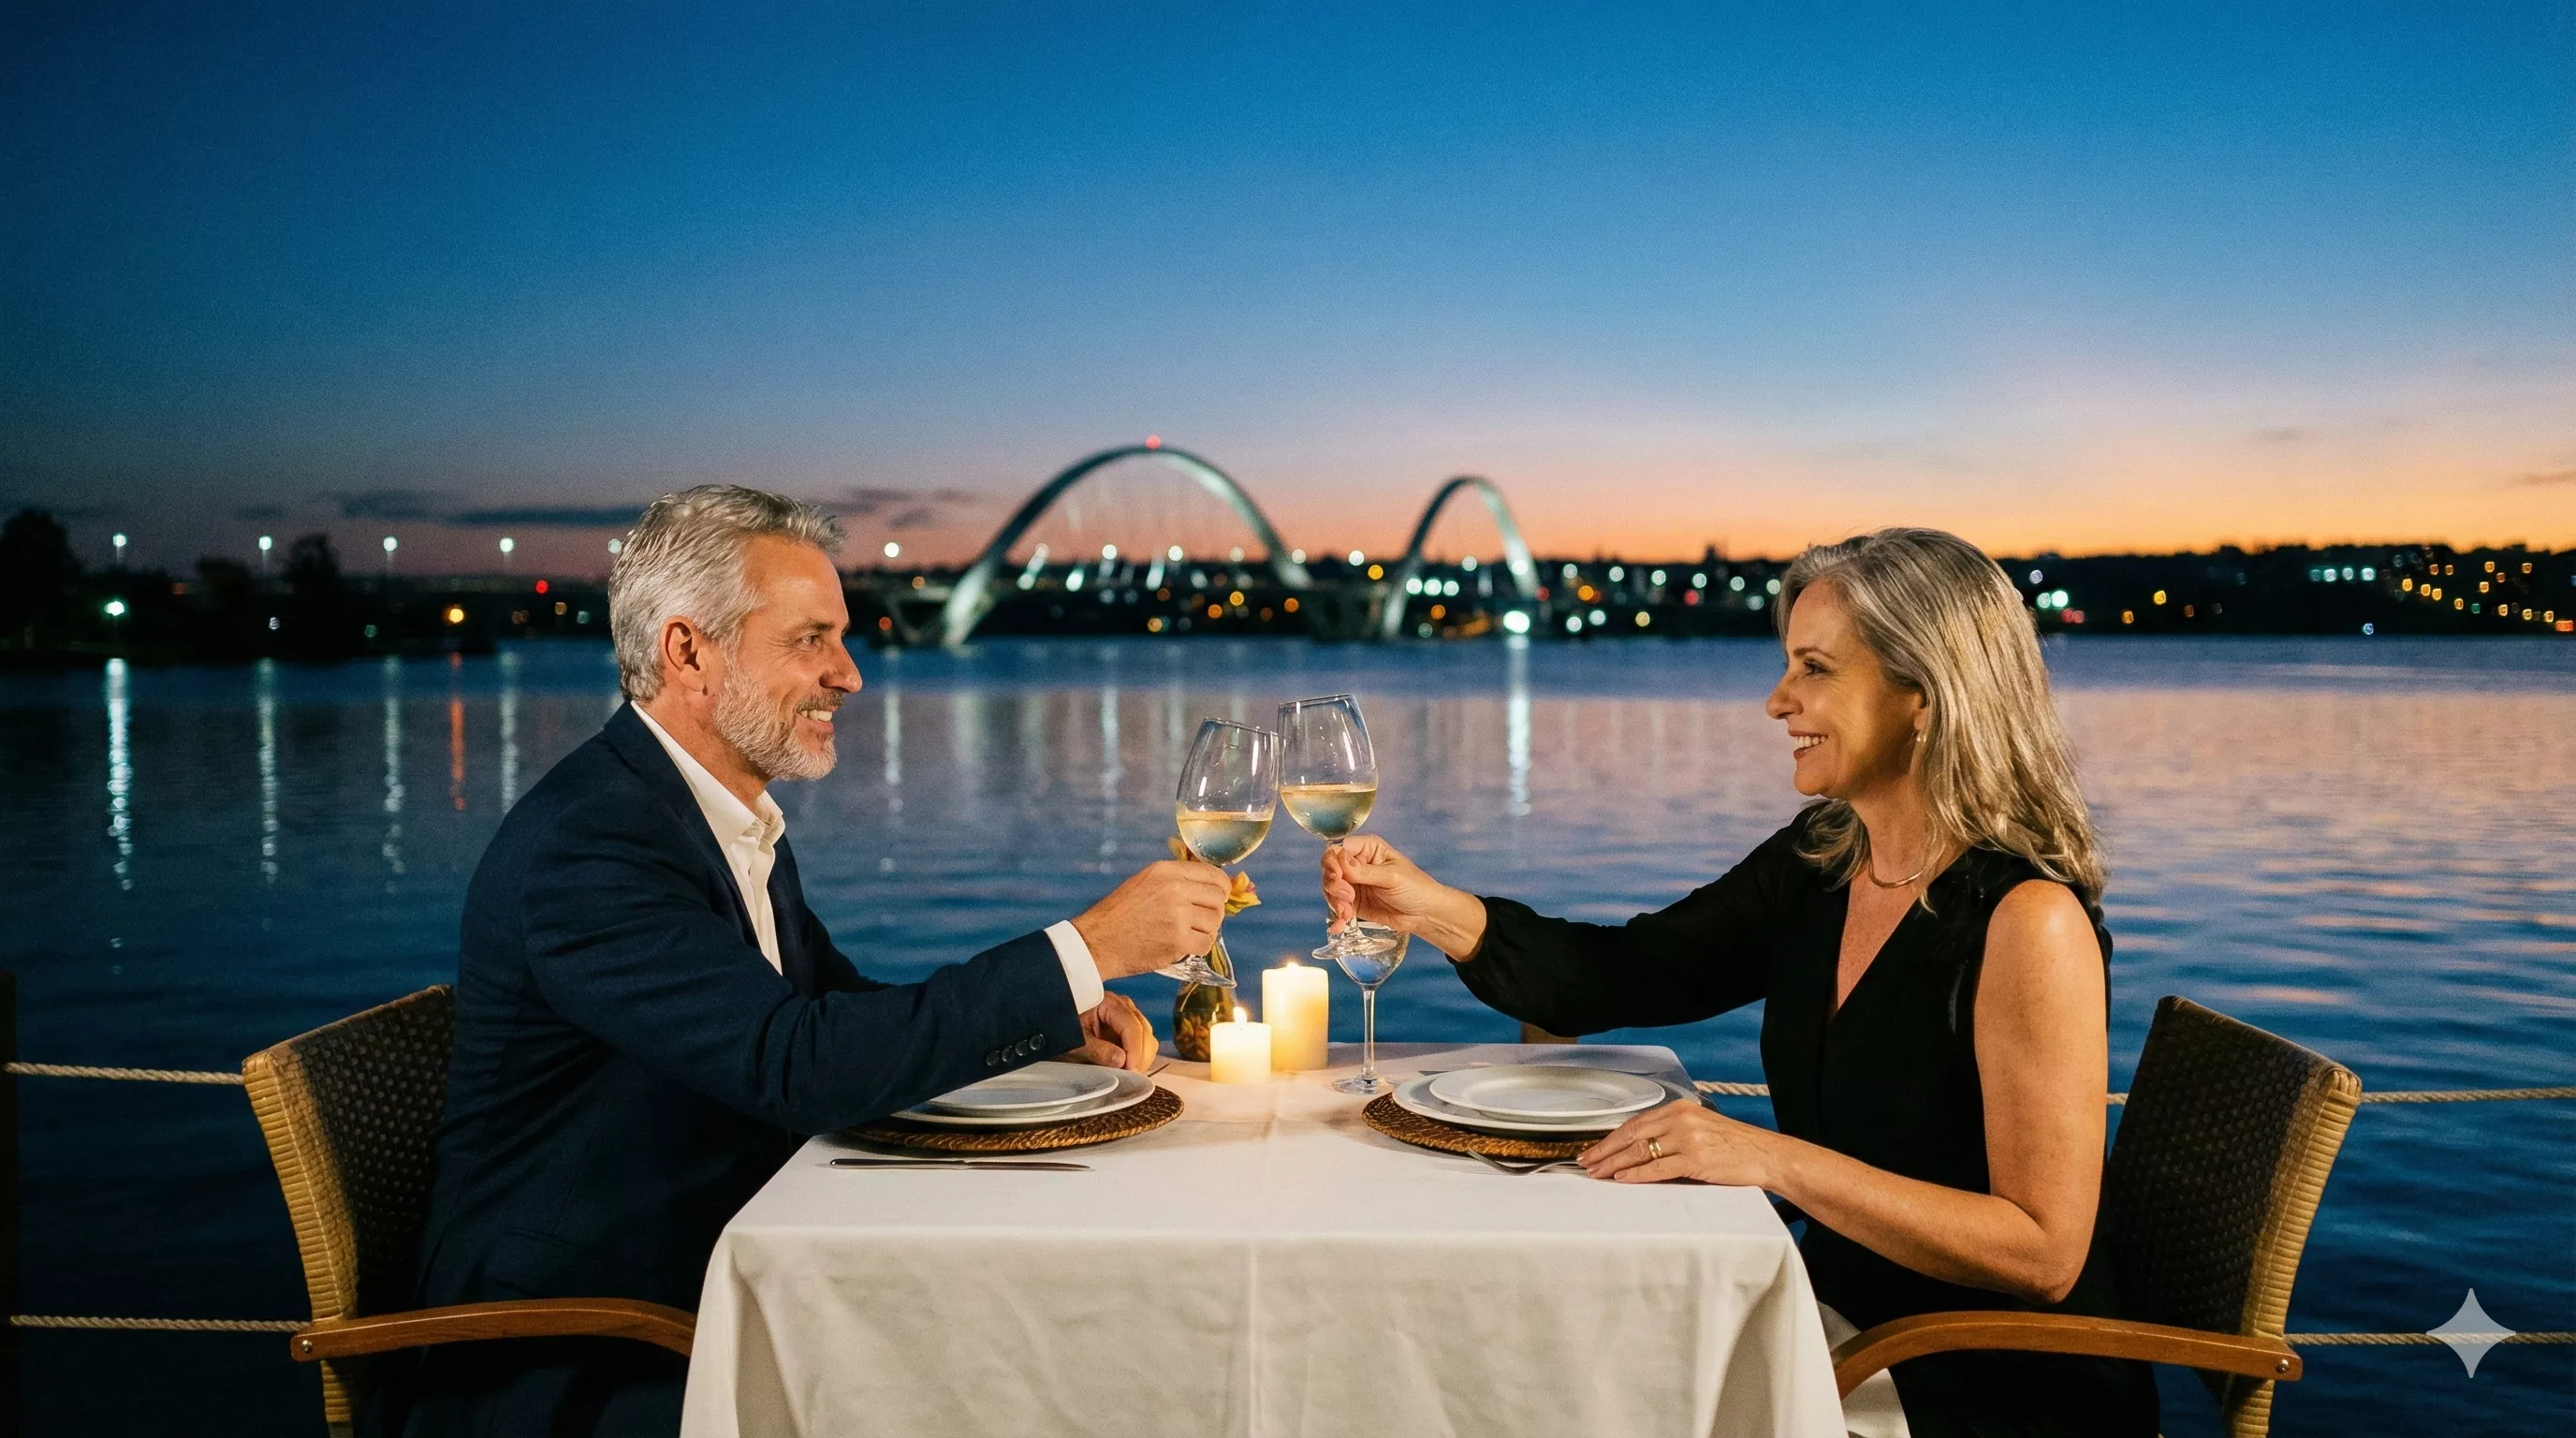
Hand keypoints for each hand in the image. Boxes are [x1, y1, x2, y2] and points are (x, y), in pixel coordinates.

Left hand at [1061, 992, 1157, 1073]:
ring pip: (1147, 1038)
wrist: (1051, 1021)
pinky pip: (1141, 1042)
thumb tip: (1122, 1061)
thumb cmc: (1060, 1028)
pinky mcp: (1126, 1027)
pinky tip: (1126, 1067)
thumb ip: (1098, 1051)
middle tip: (1129, 1077)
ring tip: (1127, 1074)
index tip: (1131, 1072)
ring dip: (1140, 1057)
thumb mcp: (1076, 1042)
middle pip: (1144, 1032)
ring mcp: (1127, 1016)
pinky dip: (1137, 1056)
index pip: (1132, 1027)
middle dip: (1140, 1056)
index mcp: (1110, 1004)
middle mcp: (1124, 1006)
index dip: (1135, 1051)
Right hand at [1072, 860, 1228, 978]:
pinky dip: (1197, 947)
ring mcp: (1177, 915)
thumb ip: (1176, 880)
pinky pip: (1206, 944)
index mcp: (1166, 871)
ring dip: (1205, 930)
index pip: (1213, 874)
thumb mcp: (1145, 882)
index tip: (1220, 897)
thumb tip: (1209, 886)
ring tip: (1186, 933)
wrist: (1097, 941)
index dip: (1221, 887)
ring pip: (1214, 922)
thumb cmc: (1119, 914)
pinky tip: (1182, 946)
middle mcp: (1175, 889)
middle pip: (1218, 898)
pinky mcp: (1177, 941)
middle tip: (1200, 920)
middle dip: (1214, 911)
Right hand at [1320, 834, 1487, 957]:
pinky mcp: (1354, 903)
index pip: (1339, 849)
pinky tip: (1339, 926)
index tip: (1338, 877)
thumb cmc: (1416, 888)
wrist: (1425, 914)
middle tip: (1347, 897)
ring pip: (1330, 888)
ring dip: (1335, 902)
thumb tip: (1339, 858)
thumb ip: (1364, 871)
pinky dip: (1336, 916)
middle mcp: (1357, 863)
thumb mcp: (1391, 877)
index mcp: (1368, 849)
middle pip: (1330, 868)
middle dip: (1333, 884)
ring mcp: (1354, 883)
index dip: (1333, 862)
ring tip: (1347, 913)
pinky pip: (1337, 906)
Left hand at [1579, 1099, 1783, 1187]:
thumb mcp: (1701, 1128)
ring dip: (1614, 1164)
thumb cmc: (1736, 1146)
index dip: (1611, 1137)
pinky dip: (1635, 1175)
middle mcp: (1682, 1119)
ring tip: (1597, 1173)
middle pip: (1632, 1135)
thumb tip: (1639, 1150)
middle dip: (1604, 1150)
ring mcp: (1688, 1138)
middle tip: (1585, 1162)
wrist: (1767, 1155)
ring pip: (1640, 1151)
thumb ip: (1673, 1133)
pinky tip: (1621, 1179)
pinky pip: (1657, 1168)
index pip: (1636, 1122)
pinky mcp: (1696, 1158)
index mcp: (1681, 1108)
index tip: (1594, 1148)